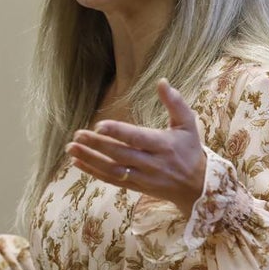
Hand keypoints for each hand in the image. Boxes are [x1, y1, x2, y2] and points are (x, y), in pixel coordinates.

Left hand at [65, 79, 206, 215]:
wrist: (197, 187)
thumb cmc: (190, 150)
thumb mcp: (187, 124)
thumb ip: (175, 103)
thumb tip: (162, 82)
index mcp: (163, 145)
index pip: (137, 138)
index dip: (117, 132)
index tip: (99, 125)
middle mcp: (151, 163)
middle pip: (120, 154)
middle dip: (97, 144)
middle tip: (77, 134)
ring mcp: (142, 177)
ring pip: (113, 170)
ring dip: (90, 159)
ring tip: (71, 148)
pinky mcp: (135, 187)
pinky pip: (111, 180)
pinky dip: (93, 172)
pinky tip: (77, 161)